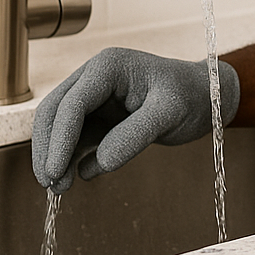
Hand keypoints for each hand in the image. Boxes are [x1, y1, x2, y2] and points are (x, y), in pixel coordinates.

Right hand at [31, 47, 240, 190]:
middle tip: (51, 185)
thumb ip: (134, 136)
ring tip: (60, 188)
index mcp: (108, 66)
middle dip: (48, 149)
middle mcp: (94, 77)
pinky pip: (73, 138)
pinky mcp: (97, 116)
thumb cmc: (192, 97)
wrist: (206, 98)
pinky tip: (74, 178)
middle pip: (54, 113)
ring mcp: (94, 97)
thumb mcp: (170, 113)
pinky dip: (67, 158)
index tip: (54, 172)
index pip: (72, 103)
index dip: (58, 139)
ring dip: (54, 156)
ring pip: (58, 127)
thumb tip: (97, 163)